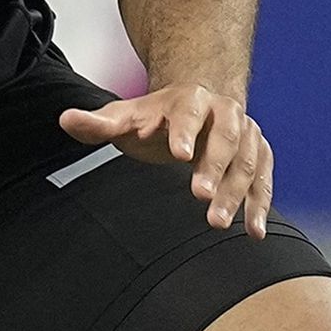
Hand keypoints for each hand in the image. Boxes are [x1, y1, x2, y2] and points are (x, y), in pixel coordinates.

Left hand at [59, 84, 272, 236]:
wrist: (198, 106)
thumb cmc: (157, 118)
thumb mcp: (126, 117)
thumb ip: (98, 123)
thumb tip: (65, 119)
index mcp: (191, 98)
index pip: (189, 111)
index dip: (185, 131)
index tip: (179, 154)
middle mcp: (225, 111)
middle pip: (225, 137)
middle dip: (214, 166)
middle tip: (200, 196)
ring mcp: (247, 133)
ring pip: (248, 161)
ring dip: (236, 192)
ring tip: (217, 223)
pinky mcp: (259, 154)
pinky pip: (264, 179)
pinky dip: (260, 204)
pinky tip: (254, 231)